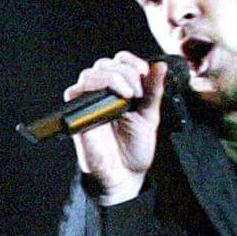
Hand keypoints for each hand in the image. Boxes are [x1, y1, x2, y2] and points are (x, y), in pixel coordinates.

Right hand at [64, 54, 170, 197]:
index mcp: (119, 90)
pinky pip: (76, 91)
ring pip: (91, 73)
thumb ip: (154, 90)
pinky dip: (96, 88)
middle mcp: (102, 94)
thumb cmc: (134, 148)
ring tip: (130, 95)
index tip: (145, 73)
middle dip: (126, 71)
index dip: (132, 61)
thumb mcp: (150, 114)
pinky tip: (115, 100)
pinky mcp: (77, 114)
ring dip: (114, 78)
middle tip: (139, 91)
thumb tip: (161, 66)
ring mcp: (88, 103)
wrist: (126, 174)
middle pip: (105, 63)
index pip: (119, 61)